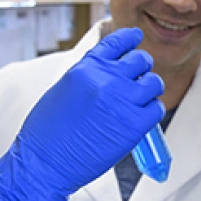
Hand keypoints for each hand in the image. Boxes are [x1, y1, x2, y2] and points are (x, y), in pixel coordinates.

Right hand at [0, 27, 164, 200]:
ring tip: (141, 101)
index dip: (130, 38)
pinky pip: (156, 109)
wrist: (44, 162)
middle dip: (142, 68)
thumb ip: (87, 76)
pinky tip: (141, 119)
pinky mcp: (134, 126)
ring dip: (150, 90)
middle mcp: (106, 79)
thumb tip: (108, 72)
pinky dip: (151, 112)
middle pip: (141, 60)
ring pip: (153, 83)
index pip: (117, 41)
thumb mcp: (63, 90)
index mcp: (86, 68)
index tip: (137, 38)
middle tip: (138, 80)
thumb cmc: (47, 132)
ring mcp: (122, 101)